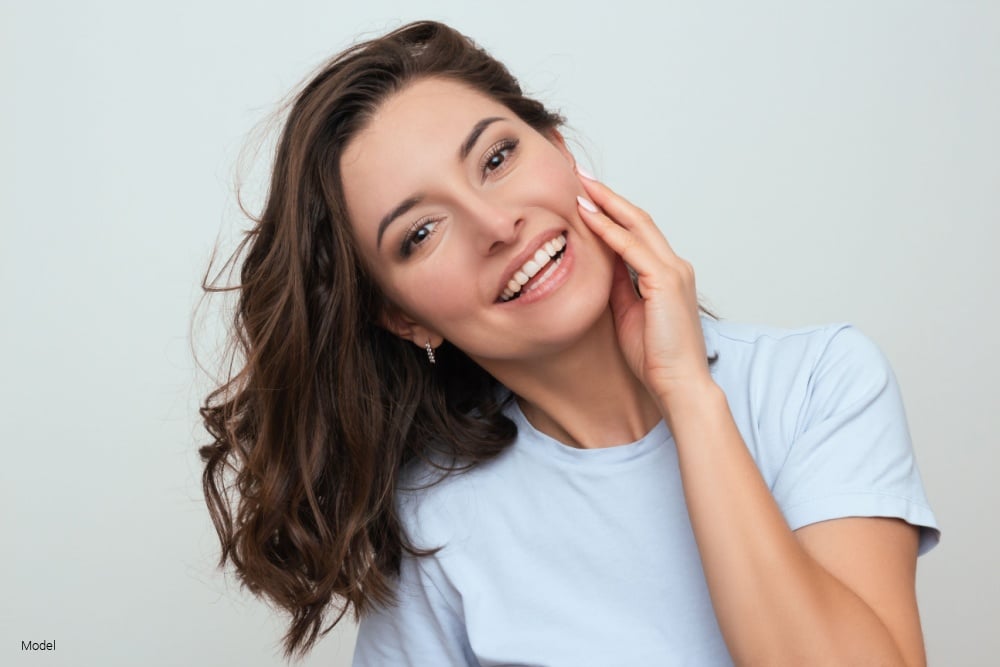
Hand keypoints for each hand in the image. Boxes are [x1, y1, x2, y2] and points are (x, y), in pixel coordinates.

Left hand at [575, 168, 713, 404]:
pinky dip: (609, 230)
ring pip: (637, 225)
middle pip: (638, 219)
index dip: (612, 211)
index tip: (586, 195)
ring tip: (581, 185)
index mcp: (667, 275)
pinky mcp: (665, 283)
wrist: (678, 385)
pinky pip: (632, 249)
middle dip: (608, 196)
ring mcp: (673, 272)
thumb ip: (619, 286)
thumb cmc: (655, 357)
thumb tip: (602, 264)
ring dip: (607, 204)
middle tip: (581, 175)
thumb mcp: (628, 313)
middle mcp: (674, 266)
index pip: (637, 232)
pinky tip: (589, 217)